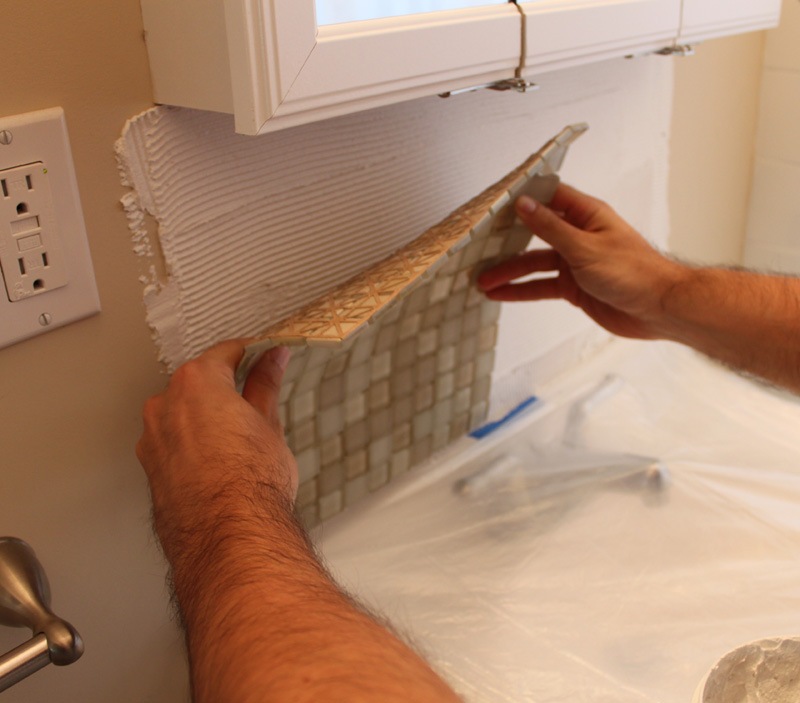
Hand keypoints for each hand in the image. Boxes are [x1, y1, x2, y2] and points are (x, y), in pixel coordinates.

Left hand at [136, 341, 297, 562]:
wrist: (228, 537)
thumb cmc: (250, 484)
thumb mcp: (269, 424)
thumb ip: (266, 384)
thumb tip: (272, 359)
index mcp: (197, 383)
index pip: (225, 352)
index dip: (251, 352)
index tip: (265, 355)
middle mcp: (165, 405)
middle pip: (199, 382)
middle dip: (226, 387)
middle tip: (258, 398)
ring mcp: (153, 439)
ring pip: (183, 414)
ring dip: (207, 417)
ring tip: (241, 438)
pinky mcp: (150, 470)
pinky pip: (174, 443)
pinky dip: (194, 444)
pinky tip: (220, 461)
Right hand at [477, 183, 686, 339]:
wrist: (658, 309)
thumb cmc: (634, 273)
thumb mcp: (585, 247)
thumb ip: (551, 227)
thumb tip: (524, 204)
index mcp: (587, 215)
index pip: (549, 196)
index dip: (524, 196)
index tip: (497, 200)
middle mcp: (579, 236)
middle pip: (535, 233)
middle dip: (507, 240)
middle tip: (480, 245)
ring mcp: (576, 262)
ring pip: (534, 263)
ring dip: (510, 271)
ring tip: (482, 279)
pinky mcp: (574, 287)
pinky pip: (541, 286)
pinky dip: (521, 290)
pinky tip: (502, 294)